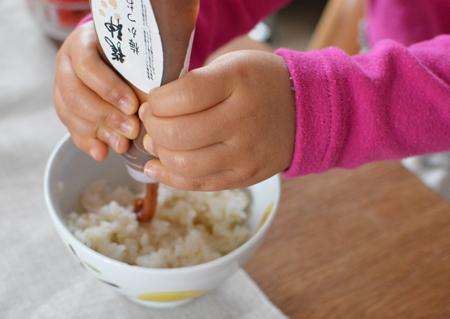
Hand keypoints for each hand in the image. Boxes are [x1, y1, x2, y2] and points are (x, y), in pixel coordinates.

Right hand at [54, 22, 139, 160]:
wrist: (121, 51)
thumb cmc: (132, 52)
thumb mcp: (137, 57)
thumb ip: (139, 79)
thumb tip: (143, 111)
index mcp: (82, 42)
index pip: (87, 66)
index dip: (109, 89)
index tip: (133, 106)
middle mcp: (66, 63)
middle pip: (75, 95)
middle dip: (106, 116)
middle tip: (132, 129)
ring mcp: (61, 85)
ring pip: (69, 114)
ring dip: (98, 132)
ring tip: (123, 144)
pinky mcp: (65, 107)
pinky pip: (71, 128)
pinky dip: (88, 143)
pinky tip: (103, 152)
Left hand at [139, 50, 295, 190]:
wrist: (303, 111)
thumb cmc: (259, 83)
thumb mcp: (231, 64)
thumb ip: (194, 82)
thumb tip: (154, 110)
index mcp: (238, 83)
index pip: (182, 96)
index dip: (157, 101)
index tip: (154, 100)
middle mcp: (243, 121)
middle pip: (177, 134)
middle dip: (152, 127)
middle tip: (152, 120)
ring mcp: (245, 154)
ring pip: (183, 164)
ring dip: (159, 153)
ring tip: (156, 141)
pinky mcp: (244, 177)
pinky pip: (198, 185)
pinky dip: (169, 178)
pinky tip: (156, 167)